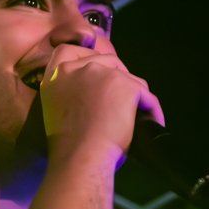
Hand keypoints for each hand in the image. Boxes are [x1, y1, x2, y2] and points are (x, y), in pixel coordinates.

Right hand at [39, 45, 164, 163]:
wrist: (80, 158)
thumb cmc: (68, 147)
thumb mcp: (57, 110)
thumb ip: (70, 93)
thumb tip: (95, 94)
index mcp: (57, 75)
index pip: (68, 50)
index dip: (85, 56)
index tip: (96, 71)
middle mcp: (78, 68)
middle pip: (107, 61)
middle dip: (118, 79)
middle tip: (121, 104)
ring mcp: (104, 73)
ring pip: (129, 79)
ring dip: (134, 96)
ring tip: (136, 117)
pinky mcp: (126, 85)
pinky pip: (147, 96)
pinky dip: (151, 110)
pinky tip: (150, 123)